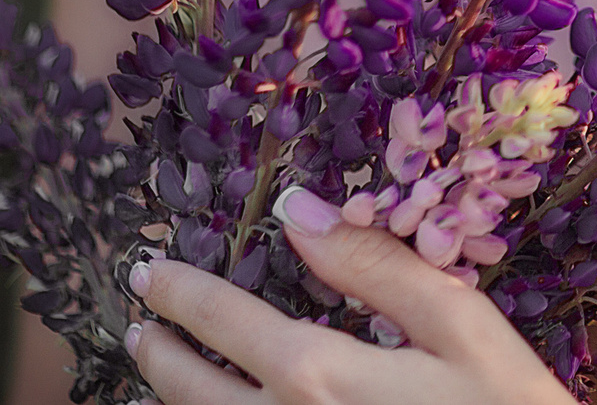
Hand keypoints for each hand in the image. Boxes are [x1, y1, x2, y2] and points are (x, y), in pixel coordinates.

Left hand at [128, 188, 570, 404]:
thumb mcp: (460, 324)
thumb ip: (376, 266)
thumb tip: (298, 210)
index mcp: (318, 375)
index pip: (224, 320)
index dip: (181, 292)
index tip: (149, 271)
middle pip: (190, 391)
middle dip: (158, 350)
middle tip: (136, 324)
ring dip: (166, 402)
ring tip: (150, 374)